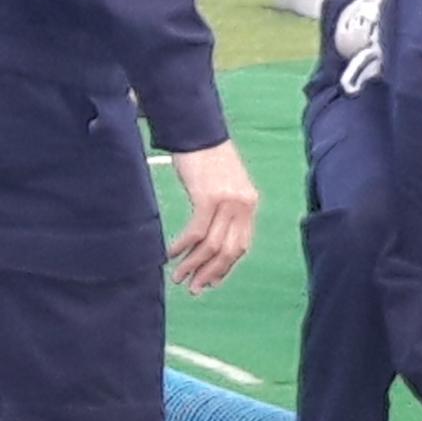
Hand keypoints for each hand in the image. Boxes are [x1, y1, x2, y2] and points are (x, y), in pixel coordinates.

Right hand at [164, 141, 258, 291]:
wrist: (198, 131)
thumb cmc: (207, 159)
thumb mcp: (225, 186)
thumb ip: (225, 211)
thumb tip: (212, 241)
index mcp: (250, 204)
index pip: (241, 246)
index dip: (225, 268)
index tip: (210, 282)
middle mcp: (243, 205)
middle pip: (228, 251)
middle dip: (209, 273)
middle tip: (193, 288)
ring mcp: (228, 201)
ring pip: (212, 245)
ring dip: (193, 264)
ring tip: (178, 276)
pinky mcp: (208, 197)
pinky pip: (197, 232)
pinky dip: (183, 247)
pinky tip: (171, 254)